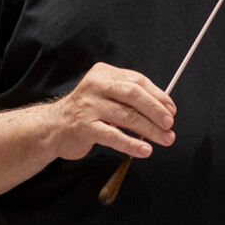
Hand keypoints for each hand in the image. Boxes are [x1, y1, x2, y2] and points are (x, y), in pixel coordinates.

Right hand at [51, 62, 175, 160]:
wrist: (53, 127)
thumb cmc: (86, 111)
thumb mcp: (105, 95)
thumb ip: (129, 97)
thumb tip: (164, 109)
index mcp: (104, 73)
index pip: (137, 81)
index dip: (158, 96)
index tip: (172, 110)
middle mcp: (95, 86)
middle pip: (133, 95)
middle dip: (156, 110)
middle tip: (170, 124)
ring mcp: (88, 106)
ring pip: (126, 116)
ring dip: (150, 129)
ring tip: (165, 139)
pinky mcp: (84, 127)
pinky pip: (113, 136)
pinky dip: (132, 144)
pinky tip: (145, 150)